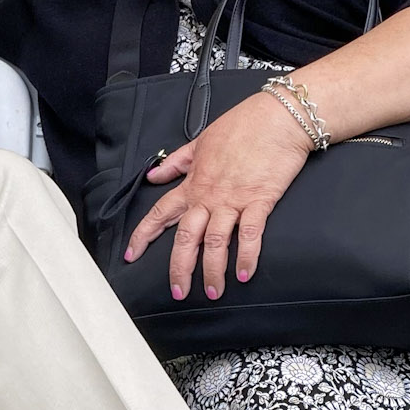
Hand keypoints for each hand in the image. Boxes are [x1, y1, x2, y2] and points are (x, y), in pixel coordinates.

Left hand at [124, 91, 312, 299]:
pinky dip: (247, 256)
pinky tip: (244, 273)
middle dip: (179, 268)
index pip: (161, 213)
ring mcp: (234, 200)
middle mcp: (209, 196)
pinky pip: (250, 234)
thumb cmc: (242, 126)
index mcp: (194, 183)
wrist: (278, 117)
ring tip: (213, 291)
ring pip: (215, 242)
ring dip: (213, 271)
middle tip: (178, 291)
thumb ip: (177, 163)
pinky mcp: (260, 201)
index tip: (132, 254)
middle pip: (185, 238)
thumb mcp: (200, 142)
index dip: (143, 235)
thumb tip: (154, 175)